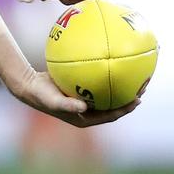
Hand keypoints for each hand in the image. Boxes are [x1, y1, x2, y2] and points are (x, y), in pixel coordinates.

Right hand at [11, 67, 139, 126]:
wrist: (30, 85)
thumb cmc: (41, 95)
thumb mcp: (53, 101)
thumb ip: (68, 105)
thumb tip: (83, 106)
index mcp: (85, 117)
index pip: (111, 115)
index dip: (125, 109)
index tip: (138, 100)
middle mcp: (88, 109)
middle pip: (114, 103)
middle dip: (129, 96)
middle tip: (143, 85)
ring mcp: (86, 98)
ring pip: (108, 91)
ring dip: (121, 83)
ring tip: (134, 72)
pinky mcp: (82, 87)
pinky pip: (97, 78)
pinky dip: (106, 70)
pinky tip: (111, 56)